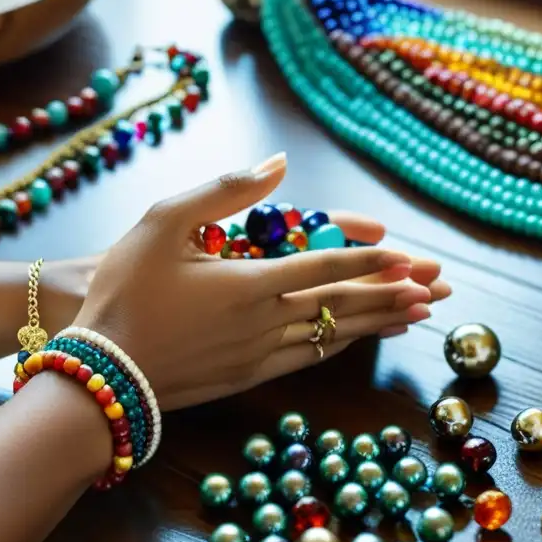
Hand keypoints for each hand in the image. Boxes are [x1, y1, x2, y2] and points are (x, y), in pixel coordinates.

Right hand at [41, 215, 450, 339]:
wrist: (101, 371)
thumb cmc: (125, 290)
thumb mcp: (162, 222)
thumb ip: (225, 191)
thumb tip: (277, 163)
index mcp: (250, 282)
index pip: (325, 265)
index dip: (371, 259)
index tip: (409, 255)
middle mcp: (266, 321)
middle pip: (343, 304)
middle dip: (394, 292)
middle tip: (440, 287)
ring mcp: (259, 355)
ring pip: (334, 335)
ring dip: (379, 323)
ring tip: (419, 315)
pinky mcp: (247, 378)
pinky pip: (308, 359)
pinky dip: (340, 346)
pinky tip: (357, 341)